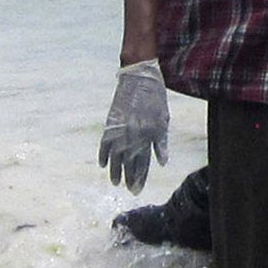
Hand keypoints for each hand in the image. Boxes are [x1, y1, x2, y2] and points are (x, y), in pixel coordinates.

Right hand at [100, 60, 169, 194]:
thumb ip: (162, 142)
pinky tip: (103, 165)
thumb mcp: (164, 119)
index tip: (138, 189)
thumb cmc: (155, 98)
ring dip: (115, 170)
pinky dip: (104, 154)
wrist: (139, 77)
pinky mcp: (111, 122)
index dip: (141, 176)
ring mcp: (121, 128)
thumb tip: (162, 163)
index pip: (144, 161)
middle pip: (130, 161)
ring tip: (115, 182)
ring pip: (116, 155)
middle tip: (129, 190)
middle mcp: (134, 134)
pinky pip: (105, 142)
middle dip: (130, 177)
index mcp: (149, 134)